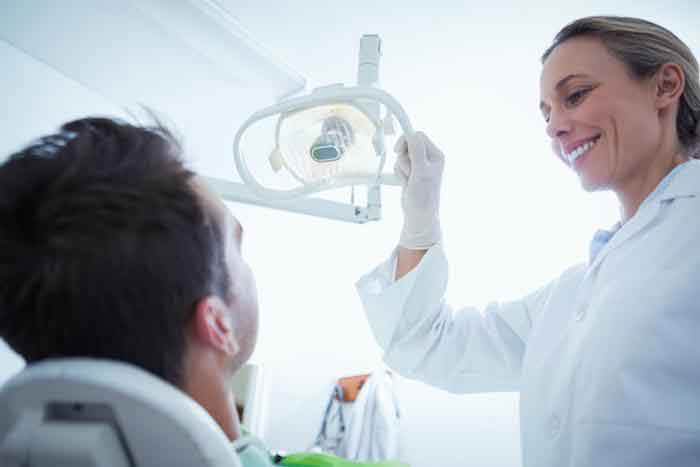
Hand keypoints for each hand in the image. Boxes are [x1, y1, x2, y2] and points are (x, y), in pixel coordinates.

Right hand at [393, 131, 443, 248]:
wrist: (418, 215)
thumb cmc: (423, 196)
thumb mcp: (421, 171)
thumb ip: (417, 151)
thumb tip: (413, 134)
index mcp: (436, 155)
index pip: (418, 137)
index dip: (407, 141)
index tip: (398, 149)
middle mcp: (429, 158)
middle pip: (408, 144)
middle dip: (404, 157)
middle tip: (408, 170)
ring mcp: (419, 165)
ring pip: (402, 155)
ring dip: (401, 167)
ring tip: (409, 180)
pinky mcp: (411, 172)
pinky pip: (399, 164)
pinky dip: (399, 173)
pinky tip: (406, 183)